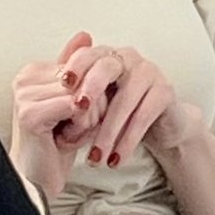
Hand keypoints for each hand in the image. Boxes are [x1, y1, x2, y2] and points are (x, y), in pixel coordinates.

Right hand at [10, 33, 93, 205]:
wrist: (37, 178)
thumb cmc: (55, 142)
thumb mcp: (71, 100)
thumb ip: (76, 68)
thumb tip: (85, 35)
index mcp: (32, 71)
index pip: (83, 68)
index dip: (90, 95)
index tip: (72, 115)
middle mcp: (24, 78)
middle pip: (85, 80)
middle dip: (90, 109)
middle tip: (69, 127)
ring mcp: (23, 94)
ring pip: (83, 94)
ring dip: (86, 121)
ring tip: (66, 133)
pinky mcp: (29, 113)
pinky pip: (75, 108)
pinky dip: (79, 128)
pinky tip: (63, 139)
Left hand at [60, 38, 199, 171]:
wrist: (160, 124)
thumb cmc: (120, 111)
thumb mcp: (95, 103)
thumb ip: (74, 96)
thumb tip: (48, 100)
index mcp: (107, 55)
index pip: (88, 54)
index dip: (75, 67)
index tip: (62, 86)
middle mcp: (129, 58)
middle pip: (107, 67)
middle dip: (91, 90)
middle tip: (77, 112)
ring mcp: (149, 73)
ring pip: (125, 100)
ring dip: (108, 131)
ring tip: (94, 158)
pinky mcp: (166, 92)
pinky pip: (143, 117)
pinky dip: (127, 141)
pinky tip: (116, 160)